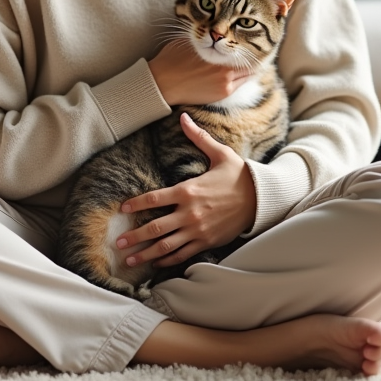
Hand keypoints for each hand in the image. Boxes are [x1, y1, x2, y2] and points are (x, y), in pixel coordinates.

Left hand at [115, 113, 257, 268]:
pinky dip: (167, 260)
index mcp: (188, 190)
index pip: (155, 198)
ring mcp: (197, 230)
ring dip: (146, 253)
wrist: (261, 198)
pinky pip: (182, 254)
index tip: (123, 209)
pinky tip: (155, 262)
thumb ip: (198, 137)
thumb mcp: (220, 153)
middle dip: (134, 236)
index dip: (136, 203)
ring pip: (166, 246)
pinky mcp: (206, 242)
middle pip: (155, 227)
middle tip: (118, 242)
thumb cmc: (239, 175)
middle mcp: (190, 212)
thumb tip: (184, 117)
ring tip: (129, 260)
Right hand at [148, 40, 251, 105]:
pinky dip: (242, 78)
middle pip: (250, 61)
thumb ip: (205, 35)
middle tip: (257, 53)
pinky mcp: (223, 94)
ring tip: (252, 64)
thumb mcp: (189, 40)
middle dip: (252, 58)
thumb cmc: (171, 60)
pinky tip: (241, 75)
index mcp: (218, 51)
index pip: (243, 48)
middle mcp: (225, 67)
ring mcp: (226, 82)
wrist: (162, 84)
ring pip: (248, 74)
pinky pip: (240, 84)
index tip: (253, 42)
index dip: (249, 44)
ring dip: (249, 69)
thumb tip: (215, 30)